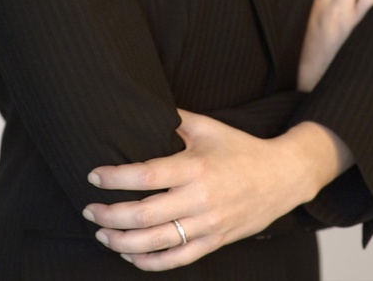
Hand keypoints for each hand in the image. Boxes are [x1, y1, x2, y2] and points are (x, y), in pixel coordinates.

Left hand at [82, 110, 331, 271]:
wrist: (283, 177)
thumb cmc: (241, 148)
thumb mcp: (208, 127)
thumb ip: (174, 120)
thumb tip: (141, 108)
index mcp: (195, 167)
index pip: (146, 174)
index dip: (115, 178)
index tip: (94, 176)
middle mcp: (200, 199)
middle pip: (144, 214)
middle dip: (110, 214)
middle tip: (89, 209)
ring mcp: (208, 224)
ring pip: (156, 242)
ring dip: (122, 242)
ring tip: (102, 234)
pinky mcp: (215, 241)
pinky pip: (178, 259)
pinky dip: (150, 263)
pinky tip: (131, 256)